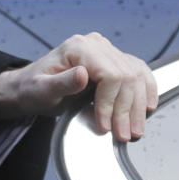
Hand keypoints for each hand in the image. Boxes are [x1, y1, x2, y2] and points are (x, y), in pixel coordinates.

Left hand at [0, 32, 157, 141]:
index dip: (111, 103)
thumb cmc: (33, 89)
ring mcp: (106, 50)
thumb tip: (83, 74)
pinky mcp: (113, 59)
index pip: (110, 74)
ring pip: (136, 76)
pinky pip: (139, 71)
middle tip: (122, 134)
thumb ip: (62, 83)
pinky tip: (147, 107)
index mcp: (78, 48)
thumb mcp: (41, 90)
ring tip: (133, 130)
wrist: (31, 87)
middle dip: (126, 110)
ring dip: (138, 106)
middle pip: (127, 77)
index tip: (105, 125)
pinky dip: (146, 90)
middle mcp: (95, 45)